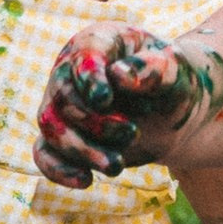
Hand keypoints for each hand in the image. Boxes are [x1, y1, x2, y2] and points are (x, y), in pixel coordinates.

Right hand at [33, 25, 222, 187]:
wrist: (175, 110)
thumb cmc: (175, 81)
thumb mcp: (177, 71)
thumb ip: (154, 69)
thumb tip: (119, 76)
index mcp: (98, 42)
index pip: (82, 55)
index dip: (88, 76)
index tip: (105, 99)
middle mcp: (71, 71)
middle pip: (63, 98)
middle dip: (95, 123)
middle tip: (133, 133)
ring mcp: (63, 105)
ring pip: (52, 128)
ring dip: (81, 150)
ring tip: (117, 166)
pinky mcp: (64, 137)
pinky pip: (44, 153)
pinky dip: (58, 170)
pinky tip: (85, 181)